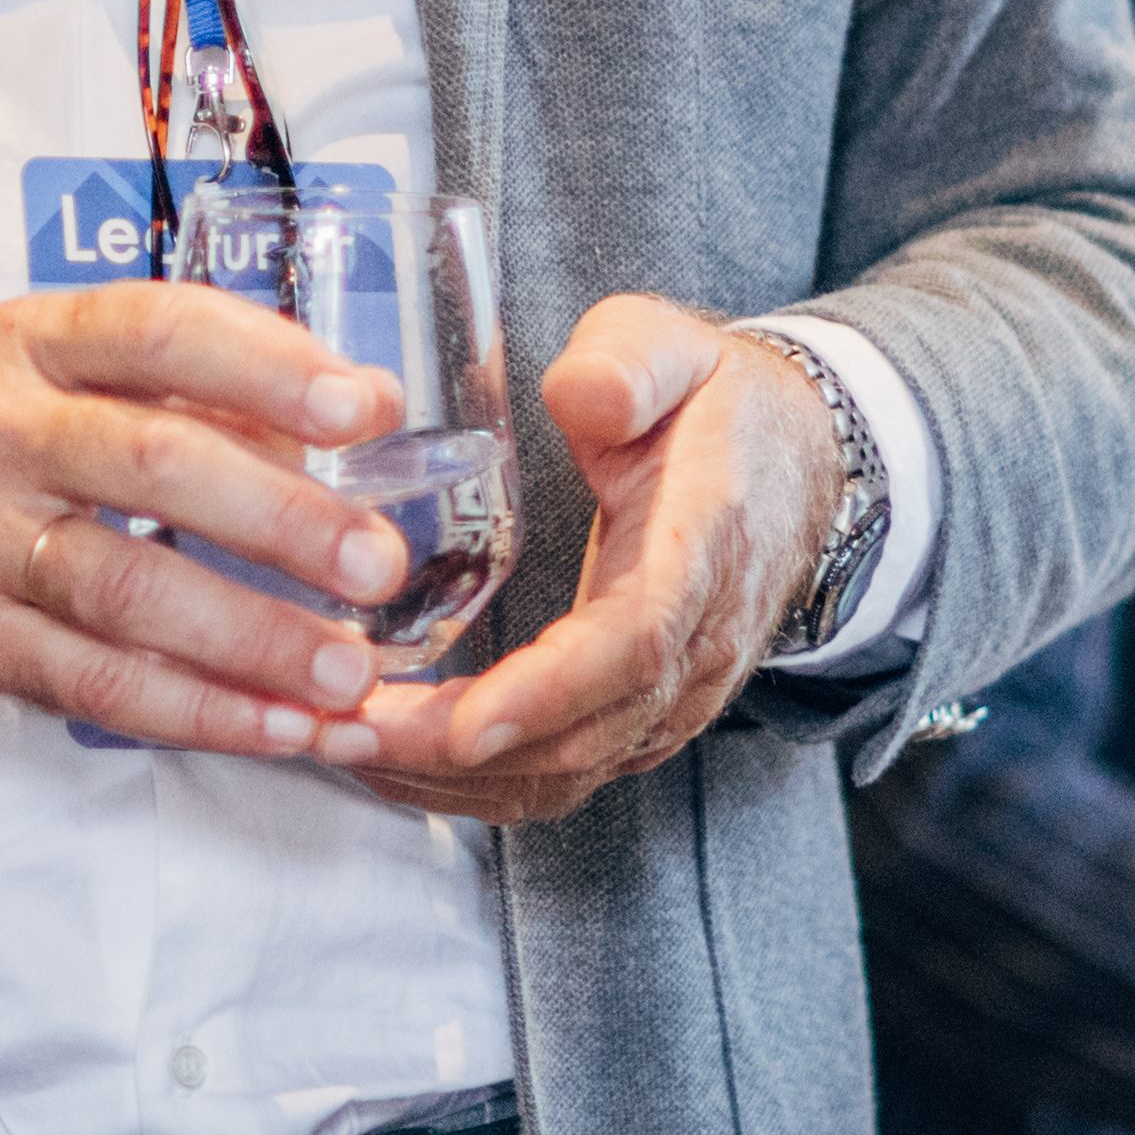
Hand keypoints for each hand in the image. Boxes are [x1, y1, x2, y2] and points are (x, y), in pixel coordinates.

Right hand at [0, 285, 407, 754]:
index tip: (365, 404)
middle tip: (378, 561)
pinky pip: (94, 683)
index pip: (159, 331)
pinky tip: (277, 728)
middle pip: (154, 465)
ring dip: (250, 638)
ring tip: (346, 671)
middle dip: (280, 518)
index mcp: (30, 339)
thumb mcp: (38, 363)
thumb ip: (173, 383)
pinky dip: (197, 712)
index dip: (270, 365)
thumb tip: (337, 425)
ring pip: (126, 592)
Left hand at [329, 294, 813, 829]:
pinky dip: (469, 787)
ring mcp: (674, 697)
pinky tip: (388, 761)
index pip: (635, 642)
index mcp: (703, 548)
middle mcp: (698, 645)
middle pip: (583, 734)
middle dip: (455, 749)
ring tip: (340, 746)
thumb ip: (628, 362)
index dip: (549, 691)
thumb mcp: (673, 347)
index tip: (461, 722)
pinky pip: (558, 780)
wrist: (794, 466)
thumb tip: (579, 397)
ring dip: (449, 780)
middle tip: (342, 730)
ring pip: (565, 774)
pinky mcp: (641, 721)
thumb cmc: (715, 406)